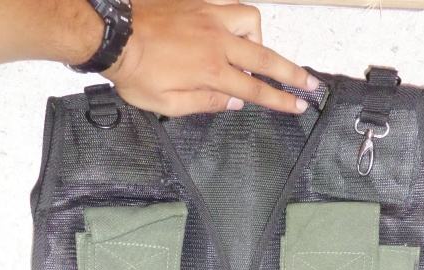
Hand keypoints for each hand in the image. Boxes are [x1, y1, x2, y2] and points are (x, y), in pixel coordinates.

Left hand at [103, 0, 319, 115]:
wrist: (114, 34)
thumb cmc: (135, 72)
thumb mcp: (168, 104)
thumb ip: (205, 104)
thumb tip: (233, 104)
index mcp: (211, 72)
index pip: (255, 89)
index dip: (279, 100)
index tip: (298, 106)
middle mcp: (217, 42)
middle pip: (266, 57)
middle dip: (291, 72)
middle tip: (309, 82)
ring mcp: (210, 19)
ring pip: (252, 22)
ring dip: (260, 39)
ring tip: (255, 54)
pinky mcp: (200, 4)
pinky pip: (232, 7)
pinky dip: (240, 21)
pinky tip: (233, 33)